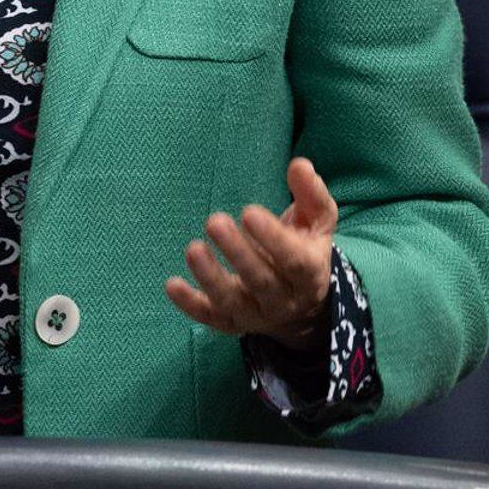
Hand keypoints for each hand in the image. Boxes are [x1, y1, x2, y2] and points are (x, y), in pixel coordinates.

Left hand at [165, 156, 337, 350]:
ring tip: (192, 248)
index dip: (273, 239)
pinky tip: (172, 284)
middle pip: (261, 281)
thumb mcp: (317, 222)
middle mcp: (284, 299)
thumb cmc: (305, 248)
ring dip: (210, 278)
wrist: (302, 304)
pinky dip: (191, 305)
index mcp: (309, 273)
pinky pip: (211, 318)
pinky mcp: (232, 324)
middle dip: (237, 253)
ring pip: (233, 302)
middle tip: (214, 221)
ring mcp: (257, 315)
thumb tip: (300, 165)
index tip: (249, 212)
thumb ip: (310, 194)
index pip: (294, 261)